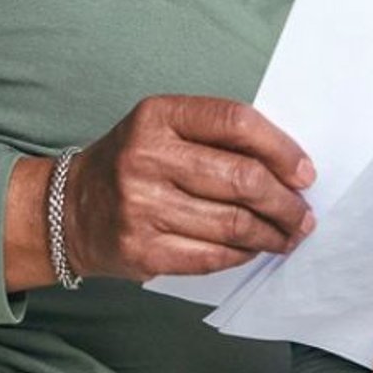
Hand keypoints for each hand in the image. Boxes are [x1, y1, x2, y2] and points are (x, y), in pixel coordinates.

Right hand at [61, 96, 315, 282]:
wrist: (67, 210)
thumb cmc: (135, 163)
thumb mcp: (166, 128)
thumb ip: (220, 136)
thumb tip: (291, 168)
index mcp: (158, 116)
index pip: (237, 123)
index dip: (281, 149)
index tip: (305, 173)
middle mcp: (146, 158)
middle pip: (241, 179)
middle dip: (285, 202)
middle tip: (303, 215)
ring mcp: (140, 207)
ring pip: (233, 224)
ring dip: (272, 233)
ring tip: (288, 235)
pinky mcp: (141, 251)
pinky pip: (212, 256)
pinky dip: (243, 254)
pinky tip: (254, 249)